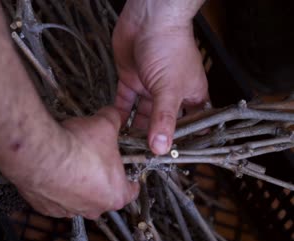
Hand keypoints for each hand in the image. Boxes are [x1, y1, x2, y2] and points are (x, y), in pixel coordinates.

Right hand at [15, 107, 138, 218]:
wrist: (41, 153)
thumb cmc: (76, 147)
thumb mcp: (104, 125)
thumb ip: (113, 120)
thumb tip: (113, 114)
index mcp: (115, 194)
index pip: (130, 192)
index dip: (129, 179)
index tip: (126, 174)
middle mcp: (93, 208)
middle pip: (102, 195)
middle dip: (99, 179)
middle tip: (93, 160)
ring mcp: (67, 211)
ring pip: (77, 199)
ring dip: (75, 184)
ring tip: (70, 162)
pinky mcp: (45, 207)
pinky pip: (54, 198)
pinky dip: (54, 186)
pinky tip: (52, 169)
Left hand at [113, 0, 207, 154]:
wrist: (147, 19)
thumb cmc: (169, 46)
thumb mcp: (169, 89)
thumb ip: (163, 119)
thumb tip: (161, 147)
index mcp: (190, 95)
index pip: (188, 123)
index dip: (180, 139)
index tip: (169, 156)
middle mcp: (169, 93)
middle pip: (161, 120)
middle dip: (153, 136)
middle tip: (143, 156)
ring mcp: (149, 86)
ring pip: (142, 113)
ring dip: (134, 127)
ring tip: (127, 146)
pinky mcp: (131, 79)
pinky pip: (125, 101)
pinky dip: (120, 113)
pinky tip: (114, 127)